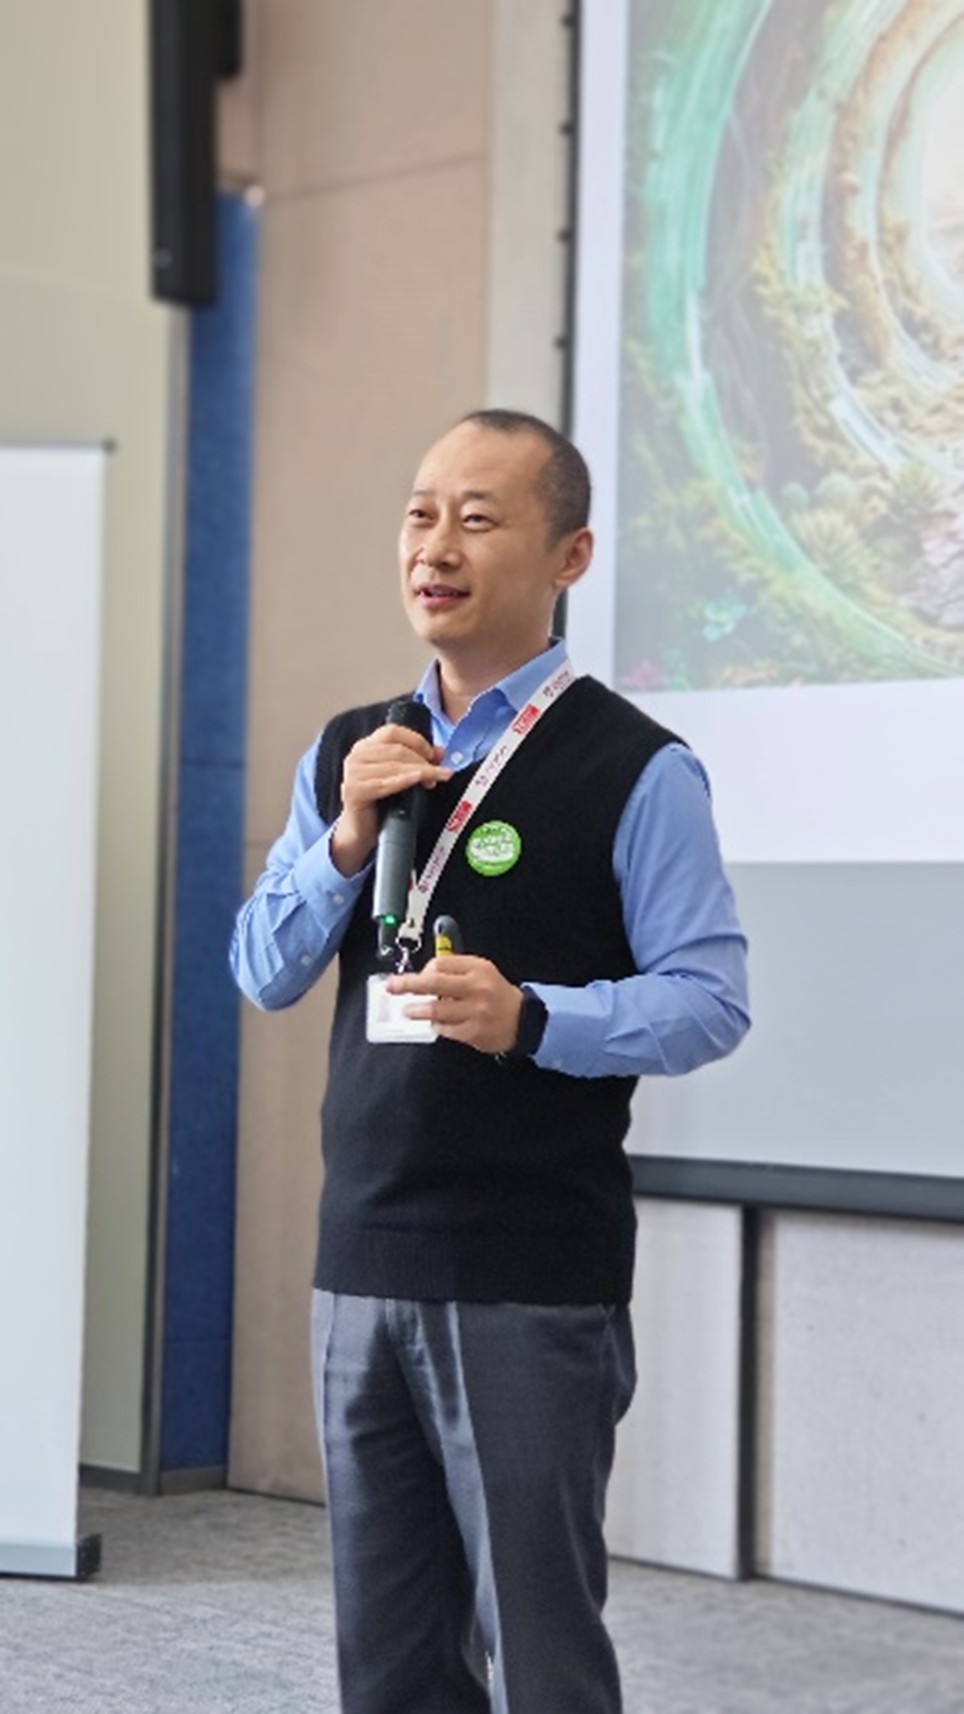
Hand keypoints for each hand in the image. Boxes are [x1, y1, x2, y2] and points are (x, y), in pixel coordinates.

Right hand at [331, 725, 451, 876]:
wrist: (361, 830)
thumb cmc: (380, 802)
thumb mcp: (401, 776)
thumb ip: (418, 761)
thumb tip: (440, 752)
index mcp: (366, 746)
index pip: (393, 732)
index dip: (416, 741)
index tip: (433, 754)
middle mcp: (357, 755)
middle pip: (397, 749)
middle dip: (423, 760)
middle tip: (441, 772)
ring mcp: (353, 773)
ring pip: (394, 765)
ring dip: (420, 772)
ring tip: (435, 780)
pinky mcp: (355, 791)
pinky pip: (385, 784)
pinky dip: (404, 780)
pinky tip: (419, 779)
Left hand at [387, 956, 523, 1054]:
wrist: (523, 1020)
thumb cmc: (497, 994)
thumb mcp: (482, 972)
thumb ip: (456, 970)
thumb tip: (424, 973)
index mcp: (477, 969)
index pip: (441, 964)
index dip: (424, 970)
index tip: (417, 976)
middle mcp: (476, 988)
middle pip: (434, 983)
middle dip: (409, 984)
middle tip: (393, 987)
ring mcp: (474, 1011)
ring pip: (436, 1009)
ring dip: (417, 1010)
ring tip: (407, 1010)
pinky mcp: (472, 1032)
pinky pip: (445, 1028)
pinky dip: (436, 1025)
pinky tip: (434, 1023)